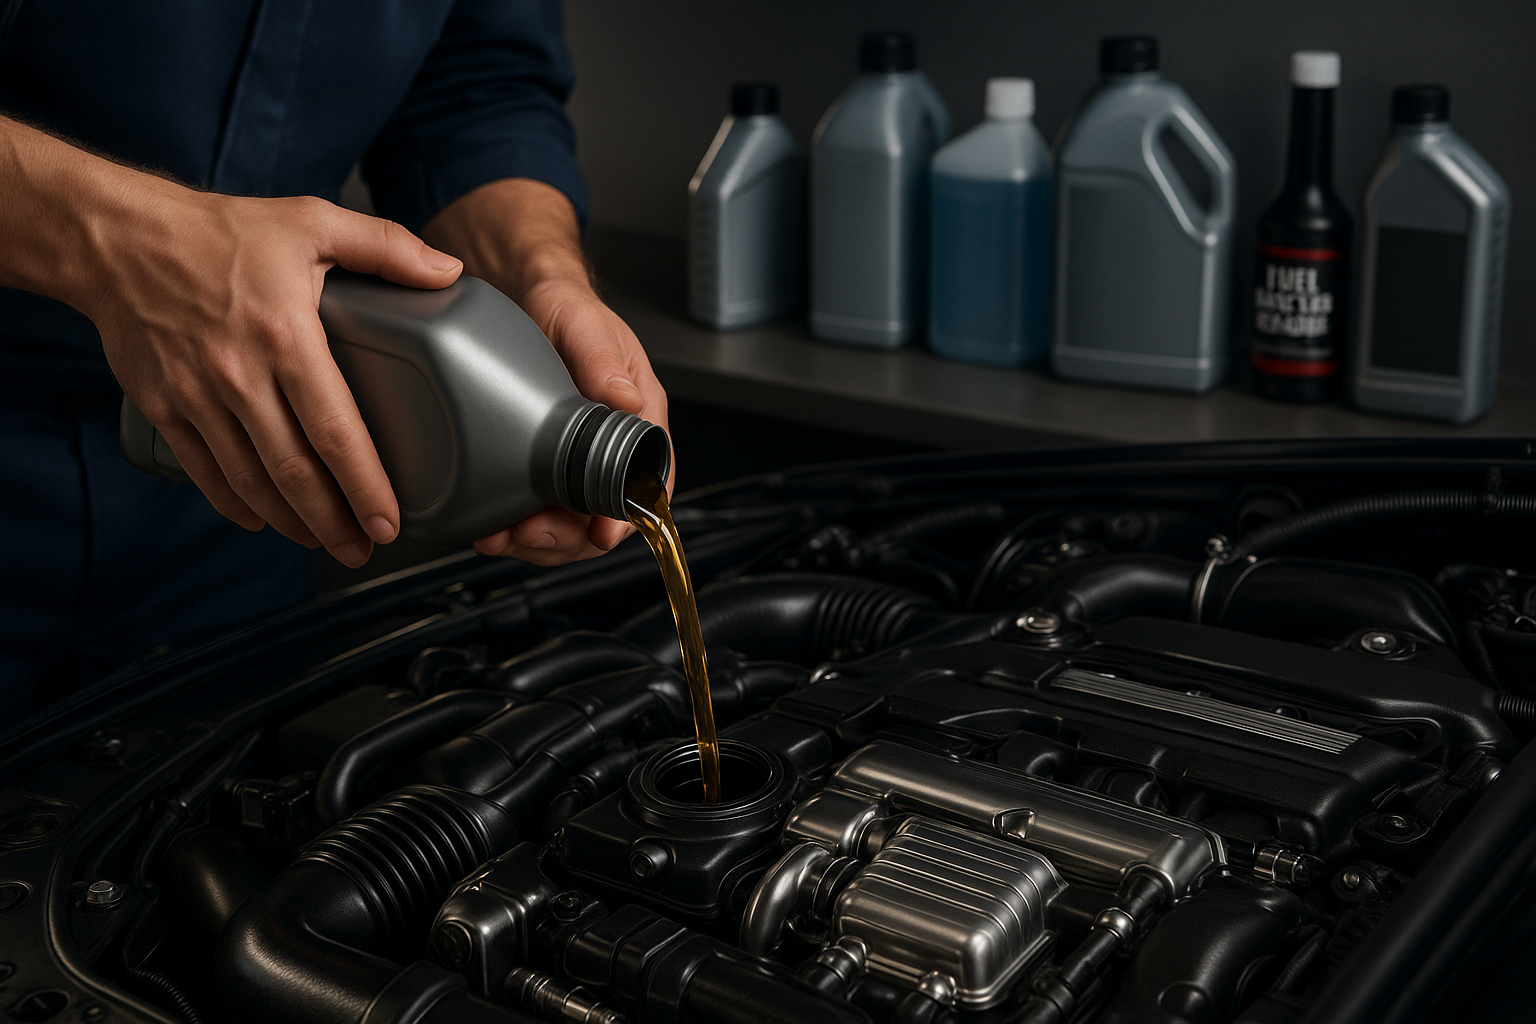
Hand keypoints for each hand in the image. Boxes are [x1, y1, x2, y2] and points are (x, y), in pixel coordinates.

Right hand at [77, 179, 460, 566]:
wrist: (116, 236)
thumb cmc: (219, 231)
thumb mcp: (311, 221)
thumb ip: (387, 248)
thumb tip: (449, 270)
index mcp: (285, 336)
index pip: (334, 429)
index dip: (365, 485)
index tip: (389, 519)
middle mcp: (238, 375)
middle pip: (293, 471)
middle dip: (334, 522)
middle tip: (364, 548)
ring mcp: (196, 396)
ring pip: (250, 480)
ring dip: (291, 521)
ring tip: (325, 542)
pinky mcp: (162, 406)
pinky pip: (204, 470)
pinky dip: (235, 503)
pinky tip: (264, 519)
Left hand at [422, 178, 671, 566]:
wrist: (520, 296)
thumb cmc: (562, 305)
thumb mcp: (581, 322)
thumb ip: (601, 359)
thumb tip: (627, 401)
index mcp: (640, 413)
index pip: (651, 479)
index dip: (628, 515)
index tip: (598, 533)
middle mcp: (615, 443)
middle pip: (607, 514)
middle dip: (567, 536)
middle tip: (526, 534)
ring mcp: (579, 459)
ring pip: (572, 523)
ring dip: (538, 540)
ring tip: (500, 536)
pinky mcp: (545, 465)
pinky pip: (542, 511)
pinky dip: (519, 527)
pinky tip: (492, 524)